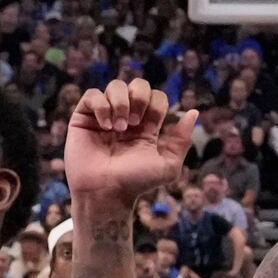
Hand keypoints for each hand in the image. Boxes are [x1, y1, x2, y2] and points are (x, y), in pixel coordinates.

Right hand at [65, 80, 196, 212]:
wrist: (106, 193)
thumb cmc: (135, 183)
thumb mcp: (168, 165)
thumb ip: (182, 140)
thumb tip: (194, 112)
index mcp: (146, 125)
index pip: (156, 97)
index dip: (156, 106)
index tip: (150, 128)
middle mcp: (125, 117)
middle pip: (137, 84)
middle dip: (140, 97)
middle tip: (134, 122)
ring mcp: (104, 116)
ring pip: (115, 86)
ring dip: (121, 103)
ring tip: (117, 128)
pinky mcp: (83, 118)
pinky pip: (92, 95)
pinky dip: (101, 106)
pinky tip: (104, 126)